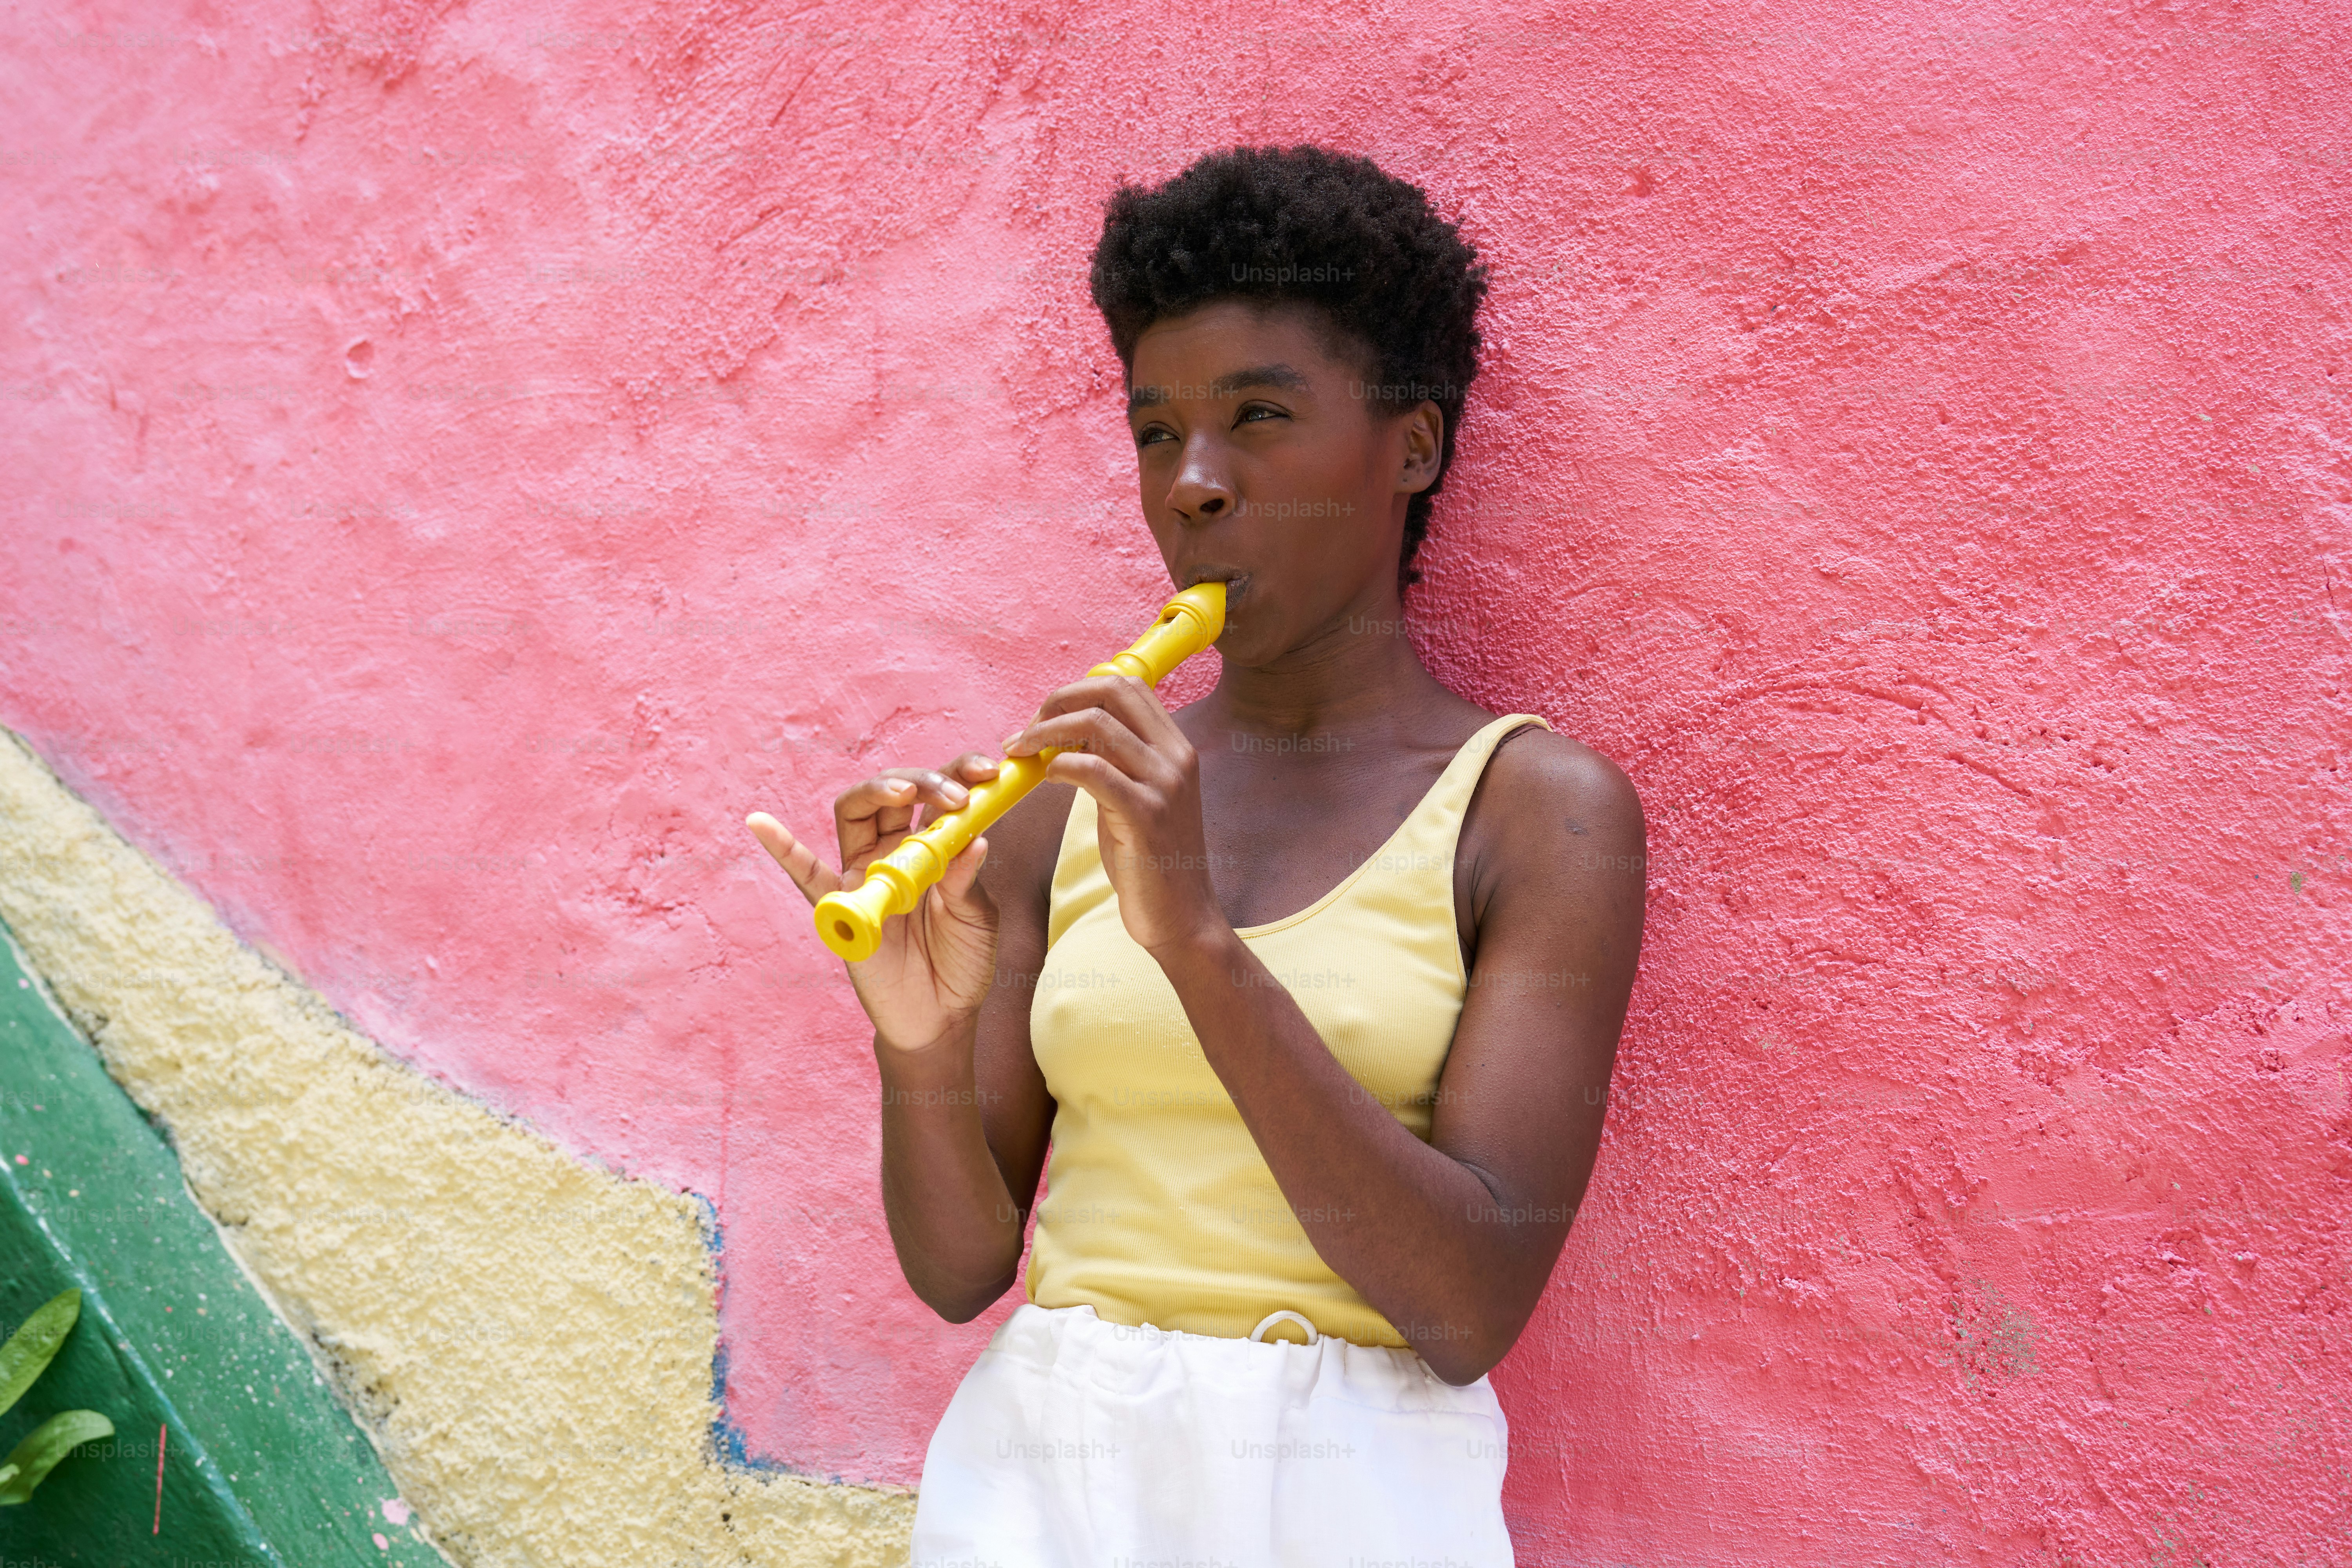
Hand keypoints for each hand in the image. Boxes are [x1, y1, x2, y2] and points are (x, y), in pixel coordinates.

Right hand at [746, 753, 1004, 1054]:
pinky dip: (780, 847)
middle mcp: (892, 852)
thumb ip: (967, 880)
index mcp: (929, 848)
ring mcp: (862, 875)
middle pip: (892, 794)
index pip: (934, 798)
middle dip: (923, 781)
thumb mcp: (977, 918)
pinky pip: (804, 874)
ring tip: (904, 792)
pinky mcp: (837, 905)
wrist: (941, 1017)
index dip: (957, 775)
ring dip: (876, 792)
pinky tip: (759, 822)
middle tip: (954, 795)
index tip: (986, 771)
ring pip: (856, 814)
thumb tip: (975, 837)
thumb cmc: (962, 962)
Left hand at [1004, 676, 1225, 955]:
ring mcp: (1165, 784)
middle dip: (1059, 700)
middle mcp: (1177, 756)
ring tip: (1021, 752)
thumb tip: (1071, 732)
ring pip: (1098, 725)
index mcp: (1176, 747)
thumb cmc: (1150, 861)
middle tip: (1026, 730)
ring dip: (1047, 732)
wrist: (1183, 919)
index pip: (1128, 685)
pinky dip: (1059, 766)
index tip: (1046, 716)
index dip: (1079, 690)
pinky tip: (1045, 779)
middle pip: (1113, 690)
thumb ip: (1116, 761)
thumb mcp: (1137, 798)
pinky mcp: (1147, 815)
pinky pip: (1094, 770)